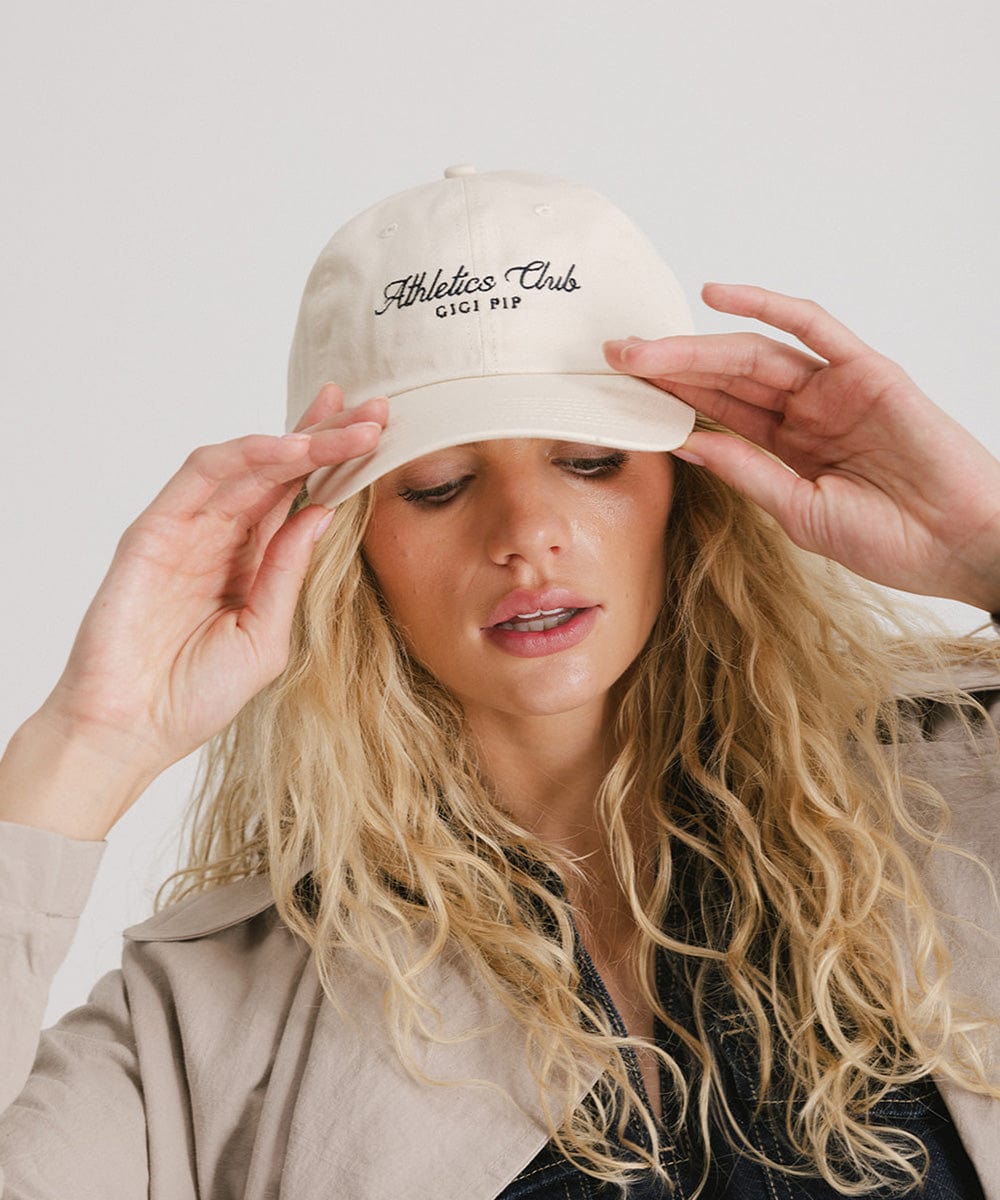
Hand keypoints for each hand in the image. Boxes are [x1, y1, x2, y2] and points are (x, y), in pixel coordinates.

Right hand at [3, 385, 384, 836]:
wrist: (131, 731)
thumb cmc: (196, 695)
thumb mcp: (265, 635)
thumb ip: (288, 573)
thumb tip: (323, 512)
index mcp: (254, 562)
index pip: (301, 498)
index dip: (339, 465)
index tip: (383, 437)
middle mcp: (223, 537)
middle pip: (280, 470)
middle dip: (329, 437)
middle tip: (377, 411)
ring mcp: (188, 530)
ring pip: (246, 463)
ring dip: (297, 439)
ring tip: (347, 427)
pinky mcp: (154, 530)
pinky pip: (202, 478)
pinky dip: (246, 457)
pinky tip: (291, 450)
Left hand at [604, 284, 999, 610]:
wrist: (959, 545)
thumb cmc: (892, 540)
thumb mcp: (800, 513)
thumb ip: (748, 473)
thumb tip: (688, 443)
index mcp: (789, 448)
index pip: (718, 412)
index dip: (670, 399)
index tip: (621, 392)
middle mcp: (807, 412)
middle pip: (725, 378)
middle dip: (669, 367)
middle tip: (616, 358)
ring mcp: (835, 389)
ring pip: (753, 353)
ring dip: (697, 345)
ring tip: (644, 346)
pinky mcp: (866, 371)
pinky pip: (812, 327)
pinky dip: (766, 307)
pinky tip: (716, 297)